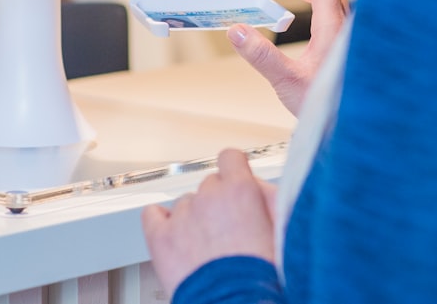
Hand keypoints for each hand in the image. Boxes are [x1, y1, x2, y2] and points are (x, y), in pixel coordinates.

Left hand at [142, 149, 277, 295]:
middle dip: (218, 202)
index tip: (235, 181)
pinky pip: (153, 214)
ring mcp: (182, 217)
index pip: (230, 158)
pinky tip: (174, 234)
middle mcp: (209, 198)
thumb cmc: (264, 279)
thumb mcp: (284, 230)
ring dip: (194, 217)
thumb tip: (259, 187)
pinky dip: (161, 221)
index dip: (234, 170)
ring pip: (185, 203)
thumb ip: (272, 200)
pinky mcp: (161, 238)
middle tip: (228, 228)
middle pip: (209, 184)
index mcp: (240, 191)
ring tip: (206, 245)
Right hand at [228, 0, 348, 114]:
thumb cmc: (327, 107)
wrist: (352, 128)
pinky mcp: (346, 50)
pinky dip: (317, 5)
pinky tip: (305, 15)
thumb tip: (237, 31)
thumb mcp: (286, 80)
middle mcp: (345, 29)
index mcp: (334, 28)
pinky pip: (334, 15)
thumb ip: (260, 55)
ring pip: (332, 1)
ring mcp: (348, 39)